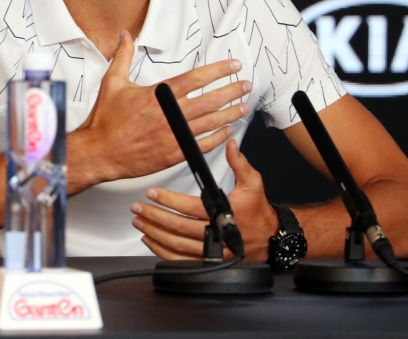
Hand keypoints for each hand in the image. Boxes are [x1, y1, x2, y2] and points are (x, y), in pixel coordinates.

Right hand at [69, 30, 250, 189]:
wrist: (100, 152)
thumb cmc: (105, 120)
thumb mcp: (112, 82)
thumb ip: (123, 56)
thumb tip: (125, 35)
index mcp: (157, 96)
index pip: (195, 78)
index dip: (218, 70)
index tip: (232, 65)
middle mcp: (169, 115)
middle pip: (210, 100)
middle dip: (232, 91)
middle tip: (245, 85)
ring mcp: (173, 136)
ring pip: (210, 122)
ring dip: (230, 113)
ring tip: (243, 106)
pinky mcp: (174, 154)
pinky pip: (203, 145)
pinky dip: (218, 137)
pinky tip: (227, 131)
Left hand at [131, 139, 278, 260]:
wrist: (269, 238)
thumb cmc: (257, 210)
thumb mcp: (253, 183)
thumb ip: (239, 163)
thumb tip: (230, 145)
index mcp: (225, 214)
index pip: (191, 207)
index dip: (169, 200)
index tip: (152, 193)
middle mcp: (217, 234)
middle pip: (179, 227)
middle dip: (155, 217)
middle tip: (138, 207)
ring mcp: (212, 251)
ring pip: (177, 245)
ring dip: (155, 233)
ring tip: (140, 222)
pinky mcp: (208, 262)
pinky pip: (181, 260)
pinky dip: (162, 251)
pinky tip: (150, 241)